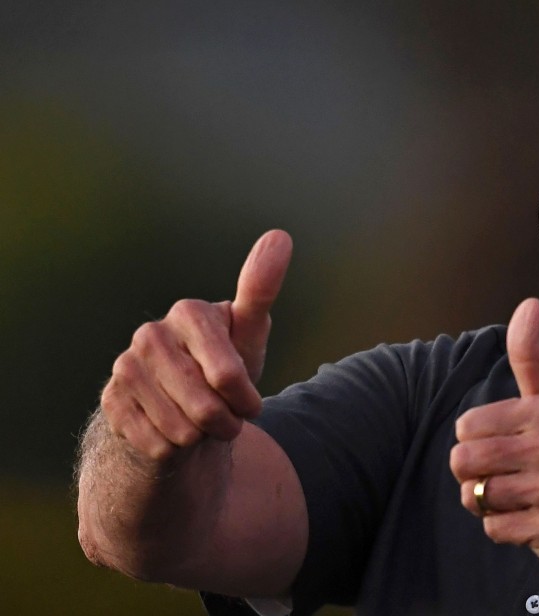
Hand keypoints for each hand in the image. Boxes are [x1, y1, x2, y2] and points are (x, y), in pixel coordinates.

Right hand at [100, 230, 292, 460]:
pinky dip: (174, 449)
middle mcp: (151, 334)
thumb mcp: (248, 336)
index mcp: (189, 312)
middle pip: (205, 406)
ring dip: (201, 438)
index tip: (251, 403)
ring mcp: (126, 367)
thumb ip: (262, 290)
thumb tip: (280, 236)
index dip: (244, 398)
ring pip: (180, 429)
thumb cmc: (223, 367)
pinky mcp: (110, 400)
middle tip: (228, 418)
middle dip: (226, 422)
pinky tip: (172, 432)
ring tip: (202, 424)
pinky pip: (156, 444)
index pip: (227, 374)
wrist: (181, 408)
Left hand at [449, 298, 538, 591]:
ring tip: (519, 499)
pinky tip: (531, 521)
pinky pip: (494, 527)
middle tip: (506, 480)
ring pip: (477, 495)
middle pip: (464, 460)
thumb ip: (529, 358)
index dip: (477, 443)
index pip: (465, 427)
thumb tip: (529, 303)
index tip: (508, 449)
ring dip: (488, 504)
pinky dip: (504, 529)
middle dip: (474, 477)